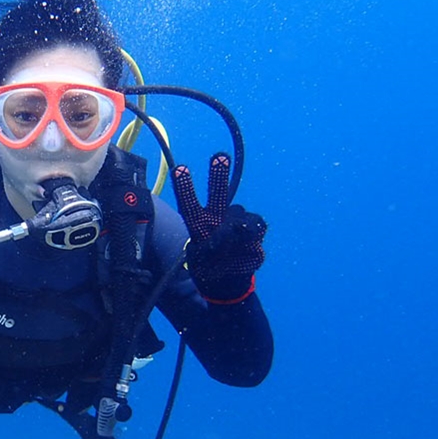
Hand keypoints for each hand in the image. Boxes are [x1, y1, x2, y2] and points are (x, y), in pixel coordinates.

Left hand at [174, 153, 266, 302]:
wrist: (228, 282)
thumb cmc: (209, 269)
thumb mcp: (202, 264)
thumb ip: (212, 247)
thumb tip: (231, 229)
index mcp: (198, 224)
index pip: (189, 204)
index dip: (185, 187)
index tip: (180, 168)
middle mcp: (216, 217)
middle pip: (218, 193)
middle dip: (218, 174)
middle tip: (219, 156)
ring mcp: (236, 222)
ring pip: (239, 213)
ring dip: (236, 227)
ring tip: (232, 245)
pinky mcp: (253, 231)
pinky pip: (257, 226)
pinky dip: (253, 235)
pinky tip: (249, 246)